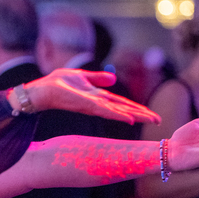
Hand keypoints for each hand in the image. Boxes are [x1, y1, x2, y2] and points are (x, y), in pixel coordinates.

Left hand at [23, 69, 159, 124]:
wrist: (39, 91)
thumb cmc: (56, 84)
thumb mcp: (81, 77)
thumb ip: (97, 78)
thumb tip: (113, 78)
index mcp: (97, 97)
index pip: (121, 103)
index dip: (136, 108)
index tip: (152, 114)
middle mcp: (97, 103)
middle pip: (123, 108)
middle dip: (141, 114)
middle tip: (158, 120)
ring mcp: (92, 105)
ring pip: (117, 110)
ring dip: (134, 115)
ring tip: (150, 119)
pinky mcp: (85, 104)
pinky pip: (104, 110)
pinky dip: (117, 115)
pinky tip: (129, 120)